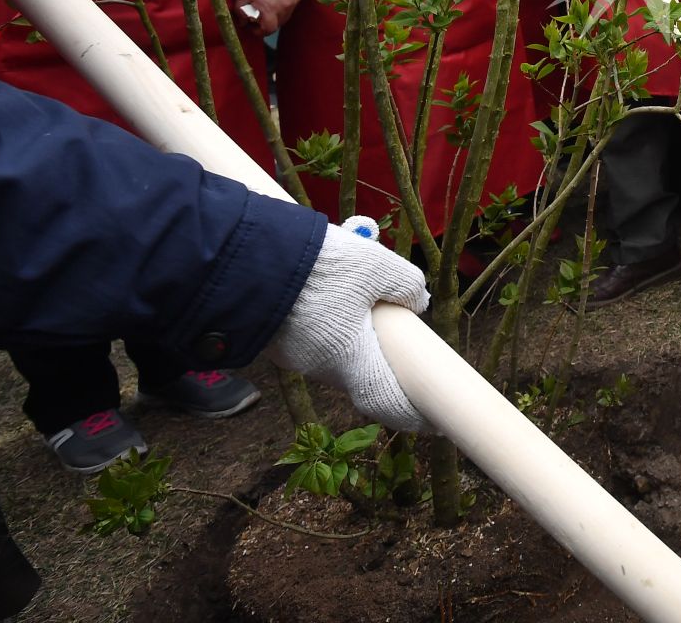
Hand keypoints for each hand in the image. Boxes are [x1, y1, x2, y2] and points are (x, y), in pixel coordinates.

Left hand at [233, 0, 300, 36]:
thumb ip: (240, 12)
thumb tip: (244, 22)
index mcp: (270, 10)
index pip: (268, 30)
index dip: (259, 31)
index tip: (251, 27)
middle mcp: (284, 10)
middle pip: (276, 25)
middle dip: (266, 23)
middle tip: (256, 17)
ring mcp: (292, 3)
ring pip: (284, 17)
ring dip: (275, 16)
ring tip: (266, 9)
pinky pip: (289, 8)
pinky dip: (282, 8)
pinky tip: (275, 1)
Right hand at [266, 217, 432, 432]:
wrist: (245, 258)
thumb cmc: (317, 268)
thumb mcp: (376, 265)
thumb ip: (405, 284)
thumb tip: (418, 301)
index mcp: (349, 360)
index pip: (385, 401)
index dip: (412, 413)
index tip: (435, 421)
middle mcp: (321, 366)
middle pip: (363, 375)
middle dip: (388, 370)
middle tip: (413, 360)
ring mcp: (295, 353)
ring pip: (338, 354)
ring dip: (360, 343)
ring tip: (380, 318)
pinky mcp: (279, 335)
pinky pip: (317, 339)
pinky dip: (336, 330)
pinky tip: (343, 303)